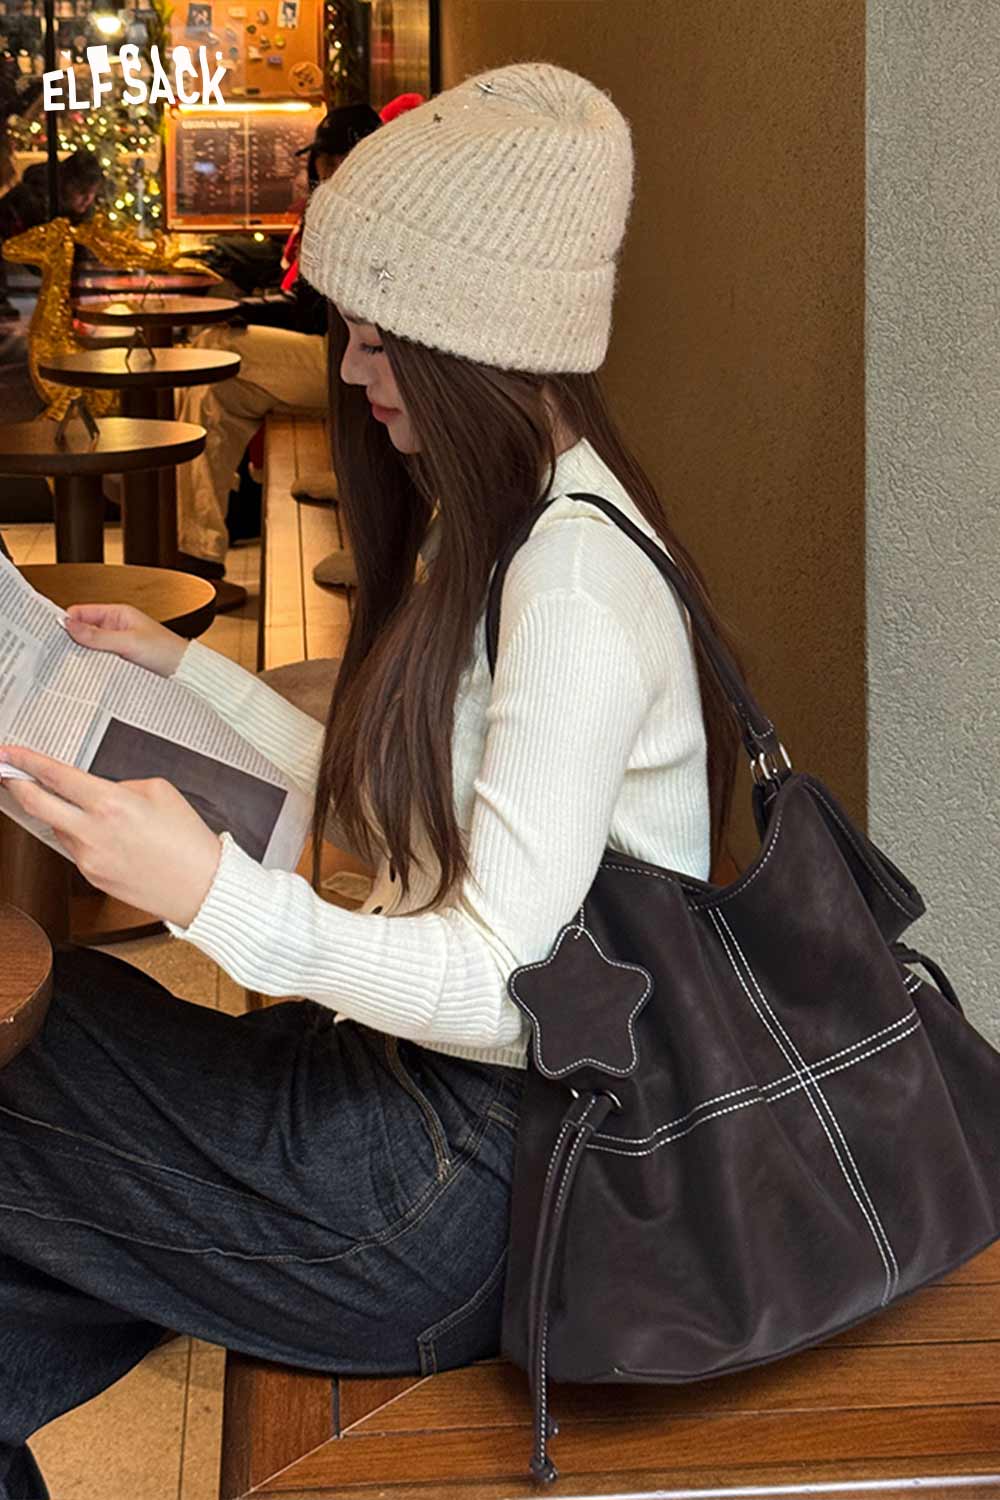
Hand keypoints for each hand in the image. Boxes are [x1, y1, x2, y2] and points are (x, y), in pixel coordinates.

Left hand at [0, 745, 220, 927]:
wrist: (202, 887)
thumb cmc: (189, 841)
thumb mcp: (160, 791)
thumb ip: (121, 785)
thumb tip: (98, 790)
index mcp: (111, 804)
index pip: (55, 776)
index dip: (26, 761)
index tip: (10, 753)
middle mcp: (93, 832)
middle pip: (34, 804)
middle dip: (16, 785)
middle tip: (8, 773)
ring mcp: (88, 858)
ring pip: (57, 827)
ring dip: (60, 813)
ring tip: (86, 810)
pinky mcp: (92, 877)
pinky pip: (75, 849)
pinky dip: (82, 836)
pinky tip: (107, 836)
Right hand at [62, 603, 186, 677]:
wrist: (186, 672)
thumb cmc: (166, 651)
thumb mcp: (128, 642)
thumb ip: (98, 636)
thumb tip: (69, 625)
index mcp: (118, 613)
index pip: (81, 612)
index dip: (67, 621)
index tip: (54, 633)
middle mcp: (116, 627)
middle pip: (83, 630)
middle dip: (72, 640)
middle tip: (62, 652)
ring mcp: (117, 644)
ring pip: (90, 647)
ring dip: (83, 654)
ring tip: (76, 664)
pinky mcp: (121, 660)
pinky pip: (99, 660)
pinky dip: (93, 665)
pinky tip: (89, 672)